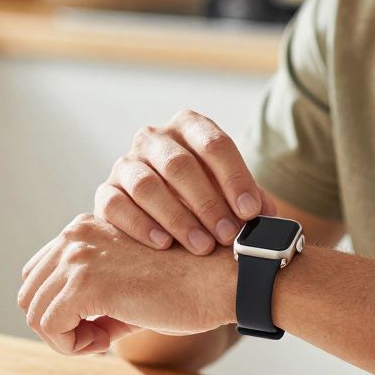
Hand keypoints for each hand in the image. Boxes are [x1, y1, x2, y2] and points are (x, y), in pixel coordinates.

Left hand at [18, 214, 235, 354]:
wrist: (221, 279)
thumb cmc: (188, 284)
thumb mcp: (129, 282)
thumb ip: (96, 297)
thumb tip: (74, 328)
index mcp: (85, 229)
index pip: (40, 274)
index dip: (60, 308)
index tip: (96, 324)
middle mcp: (75, 235)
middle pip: (30, 292)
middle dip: (57, 324)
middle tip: (96, 337)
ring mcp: (79, 257)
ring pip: (34, 311)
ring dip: (64, 337)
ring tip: (101, 340)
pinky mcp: (87, 284)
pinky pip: (50, 326)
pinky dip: (69, 345)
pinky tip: (103, 342)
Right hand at [95, 110, 276, 255]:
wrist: (157, 212)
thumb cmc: (203, 198)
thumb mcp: (228, 193)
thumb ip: (248, 200)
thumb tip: (269, 217)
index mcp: (189, 127)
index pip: (214, 144)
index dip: (235, 178)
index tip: (250, 212)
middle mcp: (154, 138)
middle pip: (179, 164)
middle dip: (208, 203)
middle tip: (228, 235)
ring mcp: (126, 164)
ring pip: (146, 185)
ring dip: (177, 218)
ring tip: (201, 246)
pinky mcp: (106, 192)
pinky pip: (116, 205)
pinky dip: (140, 226)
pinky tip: (163, 245)